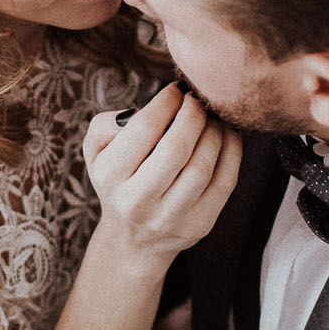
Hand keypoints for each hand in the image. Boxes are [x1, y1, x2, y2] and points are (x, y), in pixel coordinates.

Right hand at [82, 84, 243, 273]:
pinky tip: (226, 134)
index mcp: (110, 177)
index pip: (145, 128)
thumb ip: (105, 124)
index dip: (167, 102)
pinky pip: (225, 181)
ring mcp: (170, 218)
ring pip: (203, 165)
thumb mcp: (96, 152)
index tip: (176, 91)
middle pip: (176, 148)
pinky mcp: (199, 225)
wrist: (133, 239)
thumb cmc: (119, 181)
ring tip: (211, 117)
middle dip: (193, 114)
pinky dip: (232, 150)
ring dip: (214, 131)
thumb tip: (137, 113)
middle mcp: (137, 202)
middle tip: (196, 101)